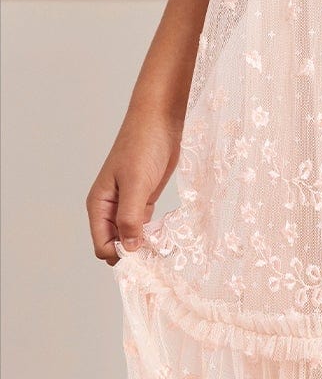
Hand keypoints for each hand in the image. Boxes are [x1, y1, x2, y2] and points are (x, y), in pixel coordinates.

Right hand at [87, 108, 181, 266]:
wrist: (160, 121)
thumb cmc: (143, 146)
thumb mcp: (136, 183)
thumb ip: (130, 217)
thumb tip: (129, 249)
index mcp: (99, 205)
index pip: (102, 245)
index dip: (121, 255)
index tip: (145, 257)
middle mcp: (109, 208)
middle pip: (116, 244)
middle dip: (133, 253)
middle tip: (158, 255)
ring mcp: (127, 204)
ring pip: (130, 237)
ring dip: (144, 245)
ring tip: (165, 247)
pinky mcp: (144, 199)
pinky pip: (143, 225)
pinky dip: (152, 234)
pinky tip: (167, 236)